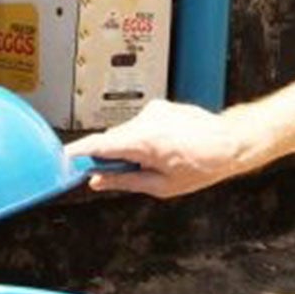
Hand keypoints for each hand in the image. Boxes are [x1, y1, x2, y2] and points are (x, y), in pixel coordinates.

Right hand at [70, 100, 257, 198]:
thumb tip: (99, 182)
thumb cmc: (202, 165)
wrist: (230, 142)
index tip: (64, 161)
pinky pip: (140, 124)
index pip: (99, 144)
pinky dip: (142, 138)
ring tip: (154, 163)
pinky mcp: (159, 107)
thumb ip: (125, 182)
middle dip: (108, 156)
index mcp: (143, 141)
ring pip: (126, 132)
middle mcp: (145, 120)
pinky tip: (162, 149)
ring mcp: (153, 111)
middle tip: (114, 176)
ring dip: (129, 147)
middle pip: (111, 139)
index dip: (78, 153)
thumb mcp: (161, 186)